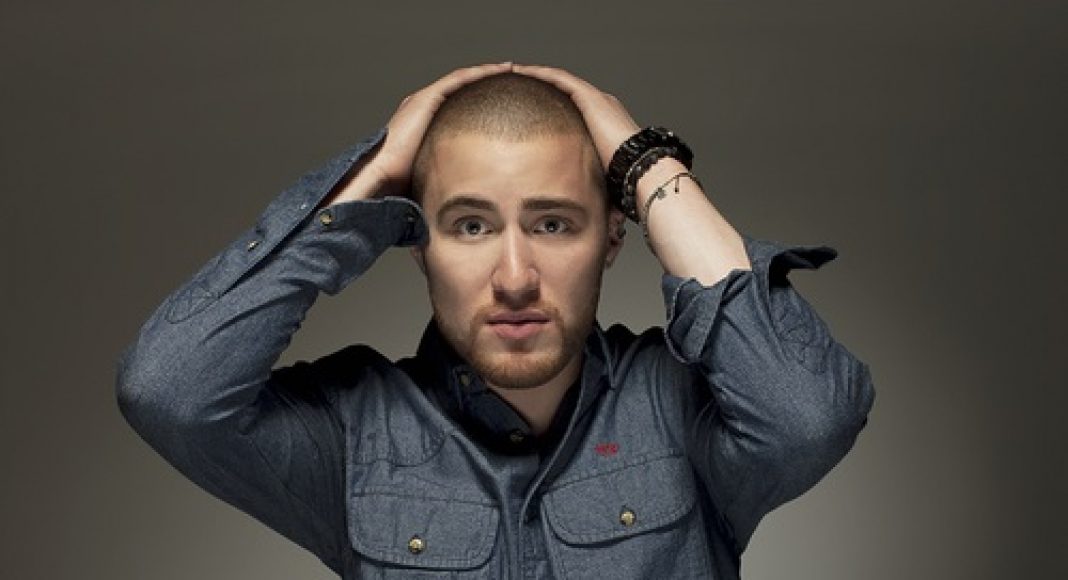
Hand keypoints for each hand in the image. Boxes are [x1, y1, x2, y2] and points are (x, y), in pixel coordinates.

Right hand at [324, 62, 513, 204]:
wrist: (384, 176)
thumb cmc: (406, 183)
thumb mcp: (438, 171)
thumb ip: (453, 169)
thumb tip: (477, 189)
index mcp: (427, 122)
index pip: (460, 104)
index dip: (484, 98)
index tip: (508, 99)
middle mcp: (425, 106)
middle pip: (464, 89)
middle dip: (489, 81)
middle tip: (515, 78)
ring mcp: (424, 100)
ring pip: (463, 79)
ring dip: (488, 72)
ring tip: (512, 69)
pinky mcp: (427, 98)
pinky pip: (459, 80)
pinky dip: (480, 73)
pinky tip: (500, 70)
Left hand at [510, 64, 639, 169]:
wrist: (636, 163)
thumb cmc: (619, 172)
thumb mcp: (595, 165)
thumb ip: (582, 164)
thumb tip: (569, 182)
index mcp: (601, 118)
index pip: (571, 102)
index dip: (550, 97)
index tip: (531, 98)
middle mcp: (599, 103)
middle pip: (564, 87)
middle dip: (541, 81)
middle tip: (518, 78)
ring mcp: (595, 97)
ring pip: (560, 78)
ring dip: (537, 73)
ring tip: (515, 70)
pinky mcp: (589, 97)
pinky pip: (560, 78)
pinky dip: (542, 73)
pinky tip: (524, 71)